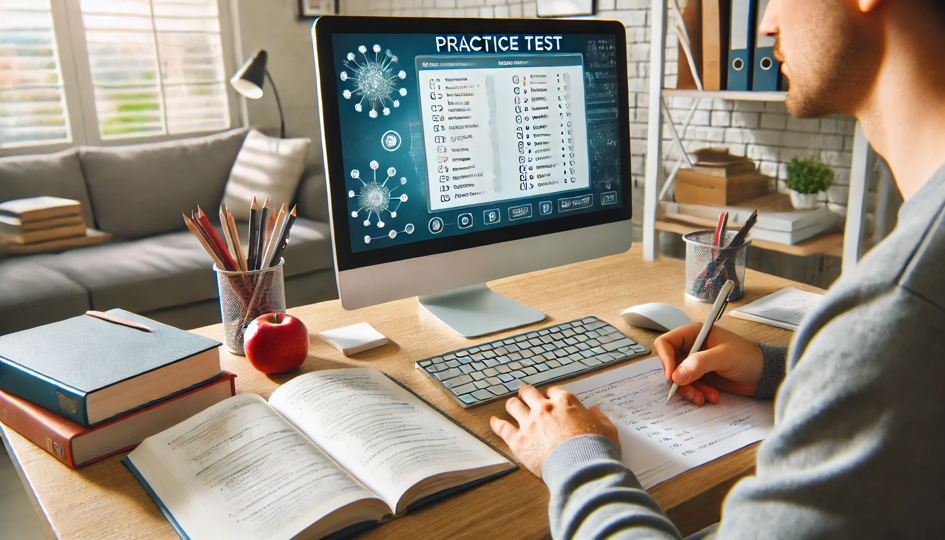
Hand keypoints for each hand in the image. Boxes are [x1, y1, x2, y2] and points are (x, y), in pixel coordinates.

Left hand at [490, 385, 619, 477]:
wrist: (581, 467)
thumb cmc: (595, 449)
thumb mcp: (607, 429)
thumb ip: (599, 418)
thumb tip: (595, 412)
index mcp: (565, 402)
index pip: (553, 391)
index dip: (549, 395)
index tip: (549, 399)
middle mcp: (544, 408)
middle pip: (529, 393)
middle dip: (527, 394)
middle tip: (526, 397)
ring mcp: (529, 422)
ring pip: (513, 405)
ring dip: (512, 405)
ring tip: (511, 406)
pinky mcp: (518, 440)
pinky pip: (502, 428)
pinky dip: (496, 424)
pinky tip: (493, 422)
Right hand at [654, 323, 764, 405]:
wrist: (763, 375)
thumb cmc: (747, 357)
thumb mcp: (724, 357)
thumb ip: (700, 363)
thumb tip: (677, 375)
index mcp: (694, 334)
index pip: (667, 342)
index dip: (665, 359)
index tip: (672, 376)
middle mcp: (691, 347)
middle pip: (670, 364)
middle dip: (679, 380)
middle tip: (691, 391)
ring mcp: (695, 364)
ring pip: (678, 379)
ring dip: (690, 390)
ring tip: (704, 397)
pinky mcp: (700, 377)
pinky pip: (689, 387)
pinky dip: (697, 394)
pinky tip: (710, 397)